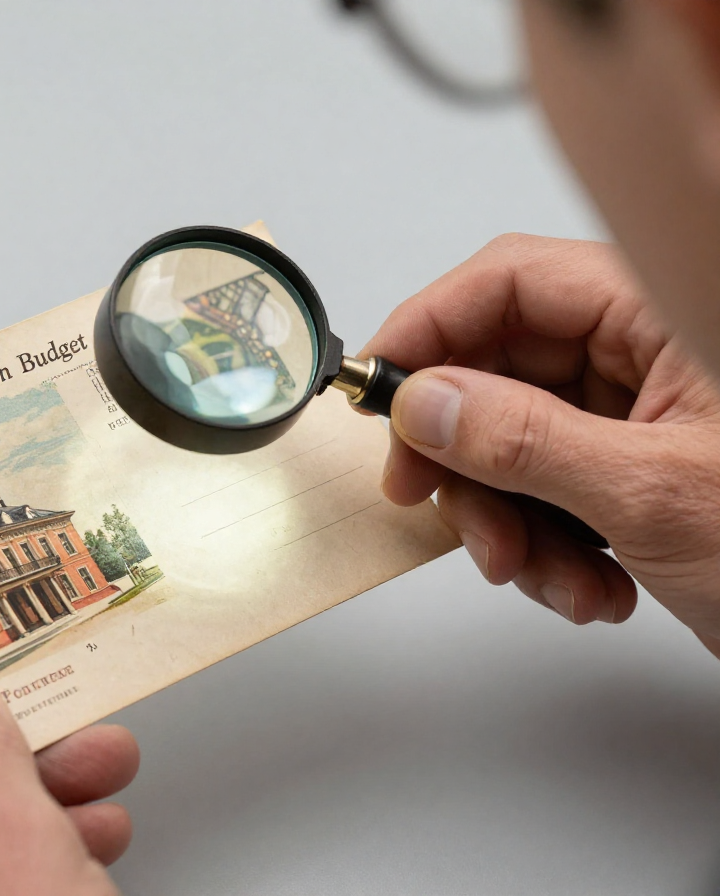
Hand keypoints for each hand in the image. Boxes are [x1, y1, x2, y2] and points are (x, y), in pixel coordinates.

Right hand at [363, 234, 719, 657]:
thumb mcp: (655, 494)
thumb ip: (526, 441)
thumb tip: (424, 401)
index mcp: (664, 312)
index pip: (512, 283)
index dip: (429, 326)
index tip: (374, 385)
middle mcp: (645, 354)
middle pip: (496, 371)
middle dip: (464, 456)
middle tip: (432, 503)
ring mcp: (635, 416)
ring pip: (509, 444)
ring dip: (507, 521)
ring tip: (546, 576)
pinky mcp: (628, 471)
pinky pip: (544, 494)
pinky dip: (546, 547)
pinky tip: (591, 587)